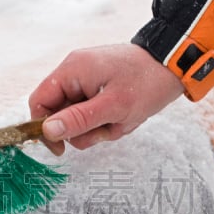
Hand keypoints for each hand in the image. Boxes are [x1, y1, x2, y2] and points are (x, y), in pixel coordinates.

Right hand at [29, 43, 183, 154]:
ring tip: (122, 120)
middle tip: (109, 127)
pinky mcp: (99, 87)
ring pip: (78, 117)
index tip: (61, 148)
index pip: (39, 103)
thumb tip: (47, 131)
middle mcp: (74, 72)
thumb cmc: (146, 82)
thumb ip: (78, 119)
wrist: (174, 65)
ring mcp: (87, 79)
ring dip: (98, 127)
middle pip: (59, 113)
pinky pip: (92, 112)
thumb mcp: (113, 107)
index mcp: (71, 71)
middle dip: (83, 128)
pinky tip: (124, 115)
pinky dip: (107, 120)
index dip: (44, 128)